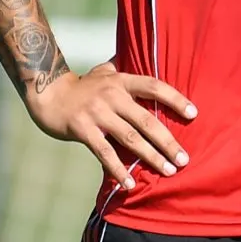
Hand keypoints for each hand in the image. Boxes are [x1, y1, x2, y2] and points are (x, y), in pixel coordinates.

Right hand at [25, 62, 195, 190]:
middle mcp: (111, 95)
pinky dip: (118, 169)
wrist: (47, 94)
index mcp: (120, 81)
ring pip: (130, 138)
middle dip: (168, 141)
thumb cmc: (81, 86)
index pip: (154, 87)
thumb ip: (124, 71)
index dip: (175, 99)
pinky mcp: (82, 129)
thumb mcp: (103, 72)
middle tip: (184, 159)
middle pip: (147, 120)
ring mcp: (97, 113)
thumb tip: (145, 58)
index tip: (194, 114)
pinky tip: (129, 183)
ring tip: (168, 170)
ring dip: (151, 156)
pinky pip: (104, 152)